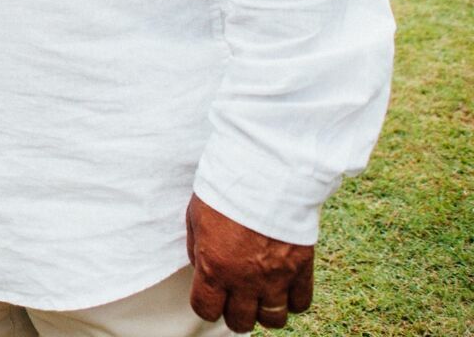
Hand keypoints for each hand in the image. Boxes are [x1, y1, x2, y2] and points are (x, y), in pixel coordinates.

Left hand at [186, 195, 314, 331]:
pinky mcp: (301, 270)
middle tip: (235, 298)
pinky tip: (285, 288)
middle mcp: (245, 281)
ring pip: (274, 320)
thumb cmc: (224, 191)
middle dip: (234, 313)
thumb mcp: (195, 218)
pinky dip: (292, 301)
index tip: (209, 297)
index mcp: (214, 268)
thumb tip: (203, 270)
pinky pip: (301, 304)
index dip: (206, 306)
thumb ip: (198, 251)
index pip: (206, 310)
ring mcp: (276, 278)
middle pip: (240, 322)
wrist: (264, 174)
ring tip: (261, 296)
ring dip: (265, 312)